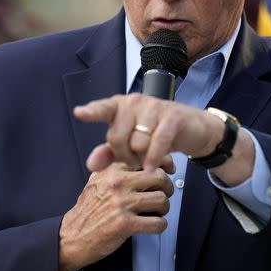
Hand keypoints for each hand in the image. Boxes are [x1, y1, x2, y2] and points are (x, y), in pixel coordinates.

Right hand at [58, 160, 174, 270]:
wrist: (72, 236)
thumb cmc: (86, 211)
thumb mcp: (96, 181)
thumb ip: (114, 168)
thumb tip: (140, 159)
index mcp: (112, 170)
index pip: (146, 157)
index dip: (163, 164)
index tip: (168, 170)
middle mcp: (117, 183)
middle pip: (159, 177)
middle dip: (167, 187)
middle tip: (164, 194)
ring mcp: (121, 203)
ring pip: (161, 199)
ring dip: (164, 208)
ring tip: (157, 212)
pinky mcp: (125, 224)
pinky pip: (157, 223)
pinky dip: (160, 226)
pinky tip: (152, 226)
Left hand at [73, 93, 222, 171]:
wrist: (191, 130)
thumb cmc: (155, 135)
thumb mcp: (131, 145)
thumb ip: (110, 153)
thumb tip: (91, 164)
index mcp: (120, 106)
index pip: (102, 109)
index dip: (91, 112)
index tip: (79, 113)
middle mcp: (134, 102)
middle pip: (117, 137)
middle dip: (125, 156)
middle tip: (136, 159)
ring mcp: (154, 106)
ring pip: (137, 143)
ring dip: (143, 158)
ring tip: (149, 158)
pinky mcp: (172, 115)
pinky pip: (157, 142)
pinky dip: (154, 158)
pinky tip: (154, 168)